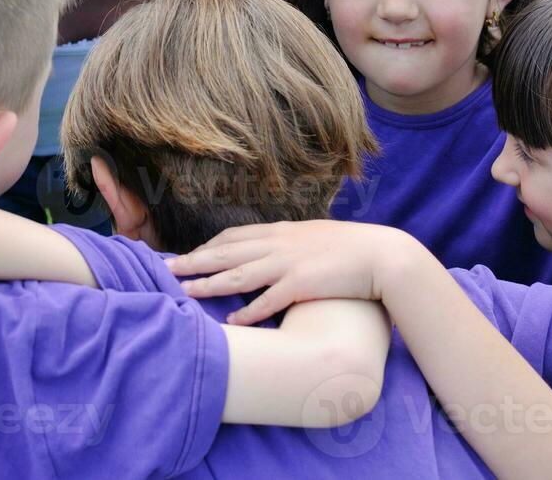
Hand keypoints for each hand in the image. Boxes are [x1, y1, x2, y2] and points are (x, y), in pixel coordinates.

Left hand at [167, 221, 395, 325]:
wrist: (384, 255)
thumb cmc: (353, 249)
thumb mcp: (315, 238)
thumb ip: (291, 243)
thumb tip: (276, 251)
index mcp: (282, 231)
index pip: (234, 235)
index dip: (208, 246)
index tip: (187, 254)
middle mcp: (280, 244)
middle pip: (227, 251)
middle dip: (194, 260)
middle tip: (167, 267)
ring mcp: (290, 263)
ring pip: (239, 273)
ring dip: (209, 283)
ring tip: (184, 291)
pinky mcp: (303, 284)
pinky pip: (268, 300)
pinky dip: (248, 311)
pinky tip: (231, 321)